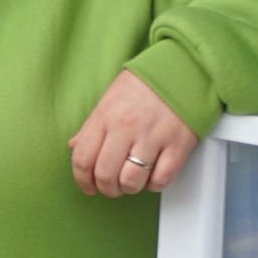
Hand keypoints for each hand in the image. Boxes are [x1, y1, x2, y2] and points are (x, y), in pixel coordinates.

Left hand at [69, 70, 198, 197]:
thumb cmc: (144, 85)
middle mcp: (126, 128)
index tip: (88, 186)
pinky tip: (153, 176)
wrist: (182, 68)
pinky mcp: (178, 144)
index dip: (82, 180)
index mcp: (105, 117)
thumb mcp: (109, 100)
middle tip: (111, 188)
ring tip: (132, 182)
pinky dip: (155, 184)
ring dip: (129, 188)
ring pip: (132, 180)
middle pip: (106, 175)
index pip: (82, 159)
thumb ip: (91, 126)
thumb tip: (75, 147)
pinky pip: (162, 178)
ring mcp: (153, 137)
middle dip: (106, 189)